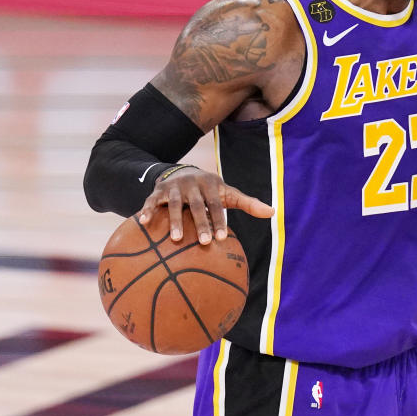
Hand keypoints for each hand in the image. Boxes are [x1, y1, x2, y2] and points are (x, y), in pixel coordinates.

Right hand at [137, 166, 274, 243]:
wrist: (183, 172)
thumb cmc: (211, 190)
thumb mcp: (229, 194)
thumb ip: (248, 203)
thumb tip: (273, 212)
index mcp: (211, 185)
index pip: (217, 204)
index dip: (219, 220)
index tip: (222, 239)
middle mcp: (192, 184)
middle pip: (197, 205)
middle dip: (201, 223)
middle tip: (204, 243)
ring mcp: (174, 187)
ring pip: (175, 204)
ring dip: (176, 221)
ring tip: (177, 239)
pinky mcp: (157, 192)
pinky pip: (151, 201)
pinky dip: (147, 210)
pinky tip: (142, 223)